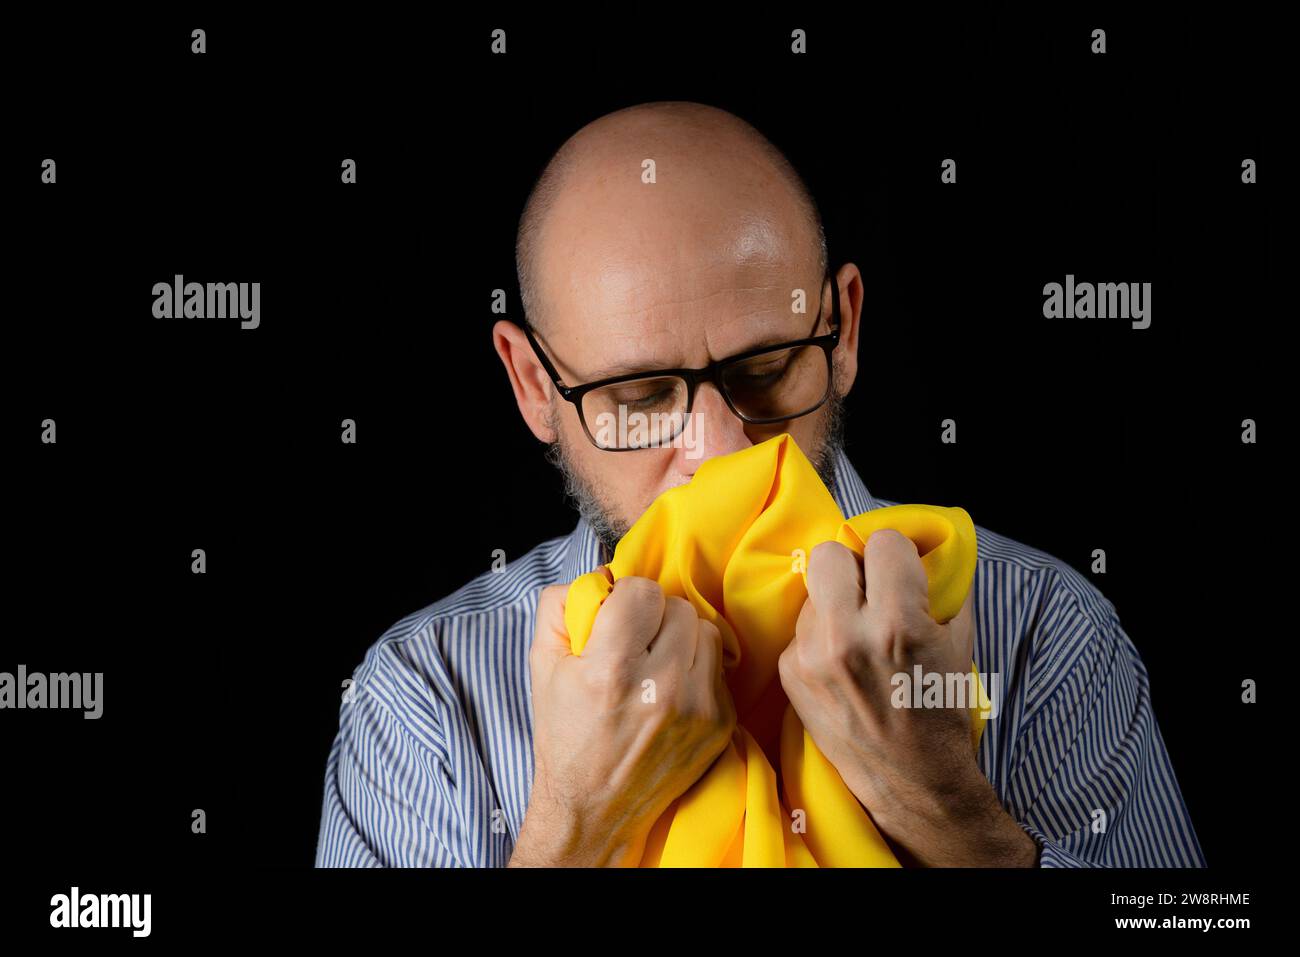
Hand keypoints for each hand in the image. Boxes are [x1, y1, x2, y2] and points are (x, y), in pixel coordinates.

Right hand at [510, 572, 736, 866]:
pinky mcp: (720, 722)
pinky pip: (717, 665)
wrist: (595, 807)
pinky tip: (670, 689)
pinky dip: (695, 668)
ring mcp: (696, 707)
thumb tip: (600, 575)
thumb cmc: (567, 733)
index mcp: (610, 670)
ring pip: (704, 629)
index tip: (615, 617)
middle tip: (634, 641)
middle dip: (653, 616)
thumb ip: (561, 607)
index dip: (625, 597)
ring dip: (679, 636)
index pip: (642, 590)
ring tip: (655, 661)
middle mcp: (659, 688)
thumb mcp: (543, 666)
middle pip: (677, 606)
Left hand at [778, 531, 1036, 865]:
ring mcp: (810, 656)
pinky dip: (820, 636)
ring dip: (835, 603)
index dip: (897, 554)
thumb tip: (930, 544)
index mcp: (896, 624)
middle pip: (827, 554)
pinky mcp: (789, 673)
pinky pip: (801, 628)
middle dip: (852, 566)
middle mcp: (846, 637)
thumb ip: (943, 587)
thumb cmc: (941, 708)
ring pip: (812, 592)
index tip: (902, 573)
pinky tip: (841, 663)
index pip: (882, 541)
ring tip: (857, 635)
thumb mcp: (959, 642)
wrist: (912, 779)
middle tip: (869, 590)